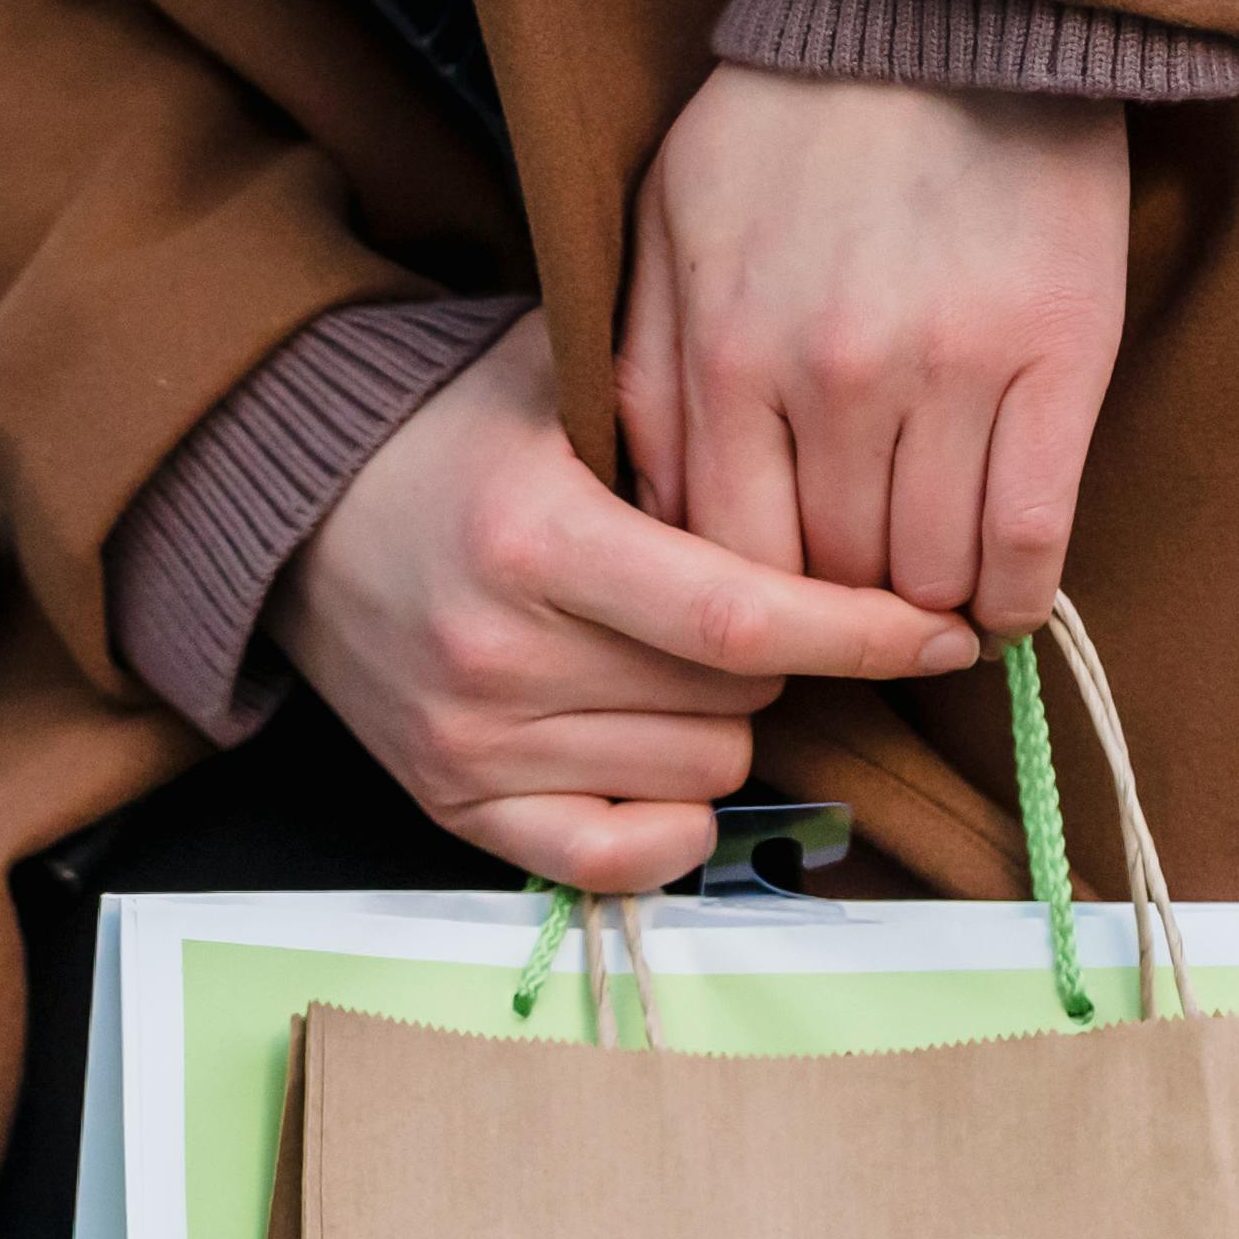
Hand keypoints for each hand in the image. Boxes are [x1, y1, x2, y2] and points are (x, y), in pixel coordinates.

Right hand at [272, 321, 980, 890]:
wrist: (297, 509)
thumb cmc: (453, 435)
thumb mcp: (556, 377)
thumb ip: (682, 408)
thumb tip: (846, 456)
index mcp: (536, 539)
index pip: (737, 617)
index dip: (858, 633)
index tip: (942, 633)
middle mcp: (498, 654)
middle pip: (730, 707)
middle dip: (773, 664)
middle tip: (732, 609)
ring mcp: (470, 742)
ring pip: (697, 781)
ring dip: (720, 732)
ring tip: (667, 665)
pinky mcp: (449, 804)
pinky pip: (613, 861)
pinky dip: (668, 830)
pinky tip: (668, 773)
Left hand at [618, 66, 1126, 637]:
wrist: (943, 5)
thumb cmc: (793, 116)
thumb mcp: (669, 223)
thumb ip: (646, 368)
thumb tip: (647, 505)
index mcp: (728, 354)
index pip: (728, 557)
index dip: (755, 608)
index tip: (780, 609)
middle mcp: (833, 379)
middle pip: (834, 578)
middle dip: (842, 608)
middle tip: (861, 601)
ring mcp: (950, 372)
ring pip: (931, 573)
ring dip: (931, 605)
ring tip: (934, 590)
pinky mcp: (1056, 356)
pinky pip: (1032, 532)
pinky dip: (1017, 592)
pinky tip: (1006, 598)